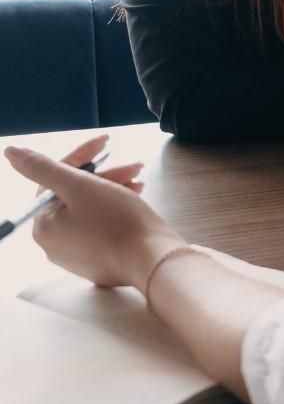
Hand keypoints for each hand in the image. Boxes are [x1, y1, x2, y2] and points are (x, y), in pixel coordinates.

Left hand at [3, 138, 181, 290]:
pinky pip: (100, 226)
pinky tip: (134, 198)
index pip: (56, 178)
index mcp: (43, 225)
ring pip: (90, 208)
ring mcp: (76, 255)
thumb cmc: (116, 220)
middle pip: (74, 194)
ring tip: (138, 181)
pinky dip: (115, 209)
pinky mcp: (97, 260)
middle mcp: (53, 243)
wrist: (150, 259)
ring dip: (113, 188)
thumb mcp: (79, 186)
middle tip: (133, 166)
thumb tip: (11, 152)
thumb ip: (43, 167)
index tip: (106, 143)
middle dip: (104, 174)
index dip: (82, 156)